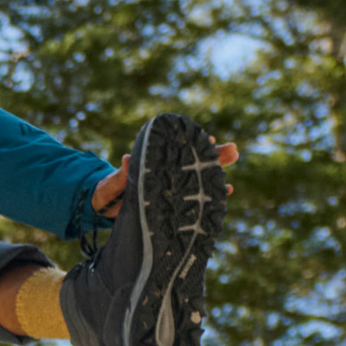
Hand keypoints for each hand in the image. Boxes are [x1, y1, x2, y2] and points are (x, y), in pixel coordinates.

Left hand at [93, 135, 238, 213]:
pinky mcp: (177, 203)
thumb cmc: (115, 187)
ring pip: (201, 179)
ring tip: (232, 175)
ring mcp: (175, 188)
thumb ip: (124, 172)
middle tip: (234, 150)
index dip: (194, 145)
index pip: (180, 150)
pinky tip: (226, 191)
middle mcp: (170, 173)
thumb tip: (127, 158)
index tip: (207, 140)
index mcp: (158, 163)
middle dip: (215, 157)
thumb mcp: (118, 180)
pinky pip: (198, 198)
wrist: (111, 205)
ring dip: (217, 175)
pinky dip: (212, 195)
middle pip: (197, 163)